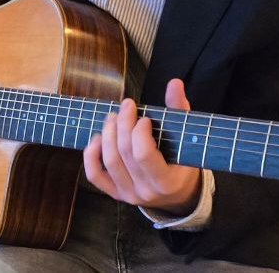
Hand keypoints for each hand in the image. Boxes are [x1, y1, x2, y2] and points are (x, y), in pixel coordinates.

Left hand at [84, 78, 201, 214]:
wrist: (177, 193)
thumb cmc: (183, 162)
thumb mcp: (187, 138)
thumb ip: (180, 110)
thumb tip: (174, 83)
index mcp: (167, 182)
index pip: (143, 154)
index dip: (138, 131)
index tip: (144, 118)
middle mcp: (146, 192)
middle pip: (124, 153)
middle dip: (122, 124)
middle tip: (125, 107)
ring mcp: (128, 194)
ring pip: (109, 161)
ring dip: (107, 134)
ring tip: (112, 117)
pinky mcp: (115, 194)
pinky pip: (95, 175)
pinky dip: (91, 155)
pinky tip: (97, 138)